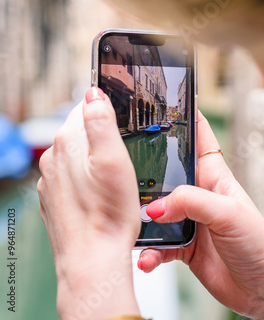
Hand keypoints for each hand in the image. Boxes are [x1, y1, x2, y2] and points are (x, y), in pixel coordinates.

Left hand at [37, 88, 140, 319]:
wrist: (92, 261)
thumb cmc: (109, 214)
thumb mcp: (115, 159)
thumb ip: (101, 121)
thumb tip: (93, 92)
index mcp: (67, 142)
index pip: (85, 106)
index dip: (107, 110)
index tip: (123, 123)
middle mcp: (52, 158)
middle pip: (80, 131)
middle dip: (100, 136)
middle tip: (124, 153)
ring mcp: (50, 180)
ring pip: (76, 155)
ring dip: (93, 158)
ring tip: (114, 177)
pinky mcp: (53, 198)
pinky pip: (71, 177)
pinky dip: (85, 178)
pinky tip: (100, 194)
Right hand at [138, 112, 263, 318]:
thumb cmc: (259, 244)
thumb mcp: (228, 213)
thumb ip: (191, 202)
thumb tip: (157, 207)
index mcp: (213, 175)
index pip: (197, 136)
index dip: (182, 117)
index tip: (161, 101)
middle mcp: (198, 193)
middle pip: (166, 171)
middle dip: (145, 170)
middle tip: (123, 171)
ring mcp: (189, 219)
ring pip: (156, 210)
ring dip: (142, 218)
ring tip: (133, 225)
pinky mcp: (183, 245)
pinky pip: (158, 244)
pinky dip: (150, 251)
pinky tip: (148, 257)